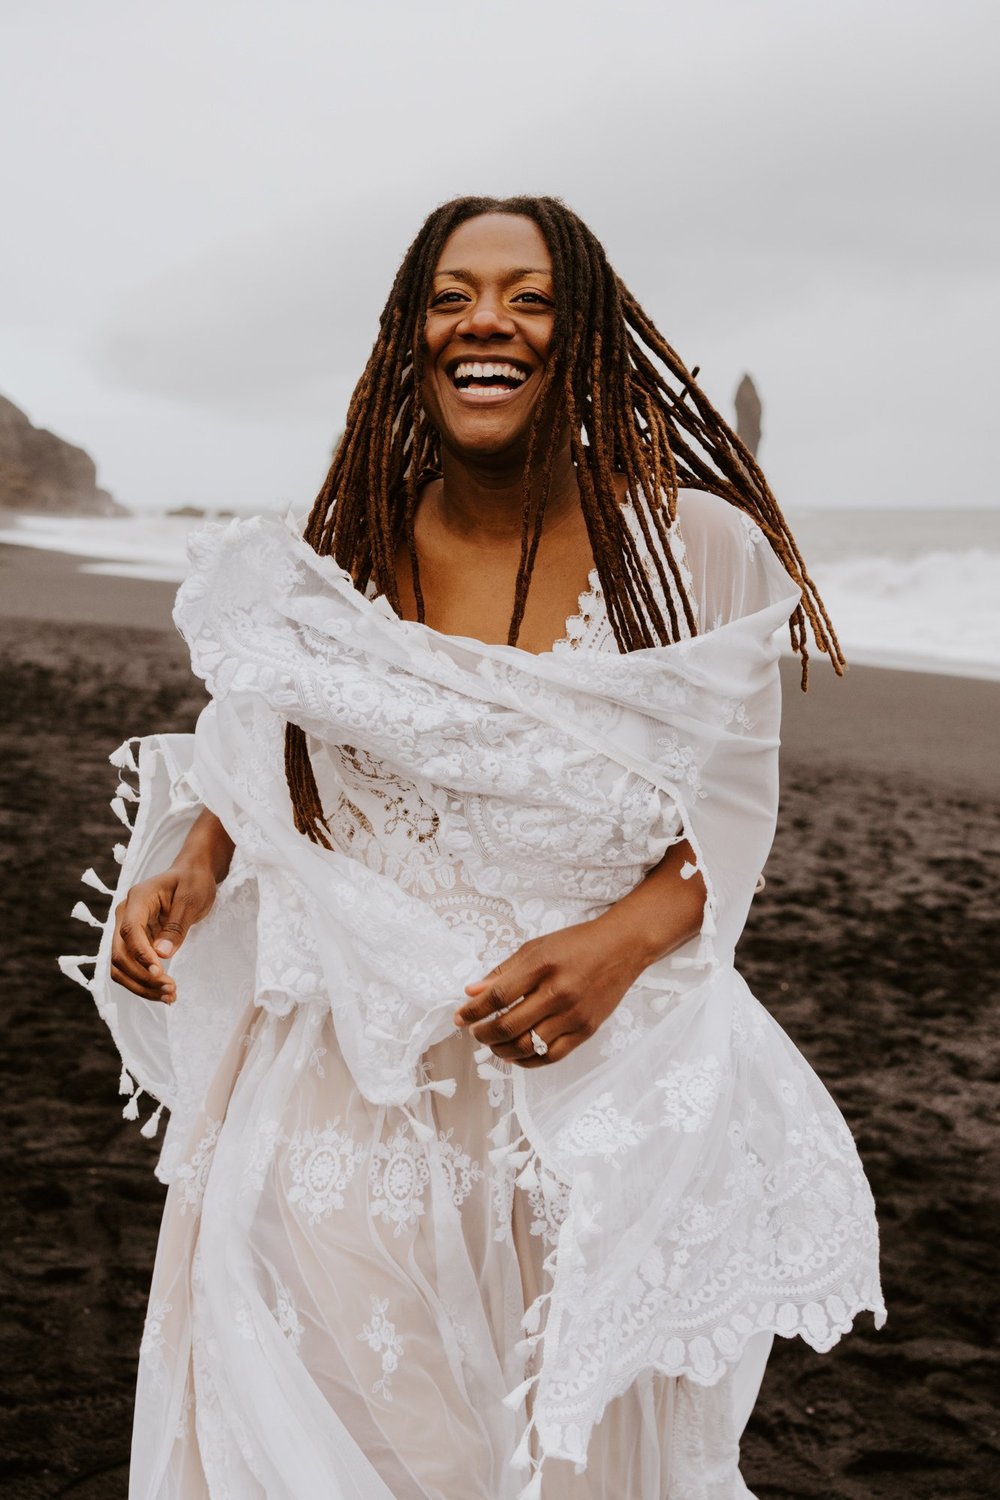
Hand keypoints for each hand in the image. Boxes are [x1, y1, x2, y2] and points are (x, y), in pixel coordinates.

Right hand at [111, 863, 217, 1002]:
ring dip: (141, 986)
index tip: (159, 973)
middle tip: (170, 990)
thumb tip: (161, 955)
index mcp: (137, 898)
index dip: (141, 955)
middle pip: (119, 954)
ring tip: (169, 996)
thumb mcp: (191, 899)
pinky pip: (132, 967)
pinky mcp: (134, 943)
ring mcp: (127, 930)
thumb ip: (176, 926)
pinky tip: (163, 992)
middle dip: (142, 977)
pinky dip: (144, 983)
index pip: (129, 931)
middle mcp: (125, 915)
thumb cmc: (193, 882)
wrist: (192, 875)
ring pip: (121, 966)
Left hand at [453, 915, 646, 1067]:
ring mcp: (574, 1014)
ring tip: (492, 1043)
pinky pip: (551, 1056)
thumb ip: (503, 971)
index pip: (497, 996)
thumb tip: (471, 992)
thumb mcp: (535, 948)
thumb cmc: (575, 944)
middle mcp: (558, 992)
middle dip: (483, 1034)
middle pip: (509, 1026)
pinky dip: (528, 1060)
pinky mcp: (586, 1030)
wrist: (621, 948)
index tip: (459, 1017)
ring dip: (501, 1050)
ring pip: (527, 1046)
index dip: (472, 1011)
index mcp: (542, 966)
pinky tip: (516, 1054)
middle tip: (474, 1032)